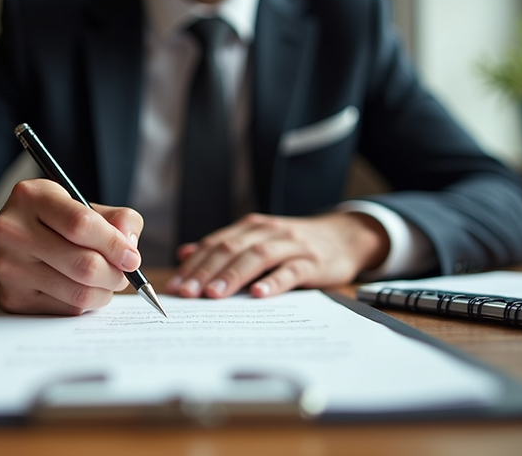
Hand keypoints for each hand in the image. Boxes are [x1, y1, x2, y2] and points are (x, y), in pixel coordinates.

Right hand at [0, 179, 142, 314]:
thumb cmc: (48, 224)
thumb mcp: (78, 206)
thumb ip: (116, 218)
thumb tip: (130, 246)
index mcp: (31, 197)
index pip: (82, 224)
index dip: (115, 244)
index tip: (132, 257)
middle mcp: (13, 231)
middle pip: (84, 264)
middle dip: (115, 274)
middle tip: (124, 274)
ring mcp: (9, 268)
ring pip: (79, 293)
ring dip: (104, 292)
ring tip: (107, 282)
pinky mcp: (13, 298)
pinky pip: (67, 309)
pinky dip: (86, 303)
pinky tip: (83, 290)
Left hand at [167, 212, 389, 298]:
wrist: (345, 237)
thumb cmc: (294, 244)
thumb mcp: (258, 240)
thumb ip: (224, 246)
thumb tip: (184, 253)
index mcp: (251, 227)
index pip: (216, 243)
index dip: (194, 264)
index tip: (176, 286)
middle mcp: (268, 231)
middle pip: (232, 249)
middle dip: (206, 271)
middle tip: (188, 293)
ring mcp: (292, 245)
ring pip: (257, 257)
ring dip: (233, 275)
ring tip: (213, 294)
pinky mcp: (313, 262)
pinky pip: (291, 271)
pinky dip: (274, 282)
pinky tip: (258, 294)